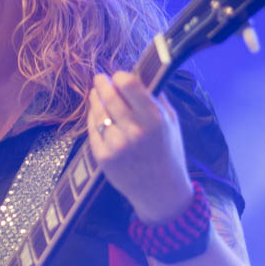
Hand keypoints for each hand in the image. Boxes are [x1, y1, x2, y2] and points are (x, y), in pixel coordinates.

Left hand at [88, 72, 192, 223]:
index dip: (119, 77)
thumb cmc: (167, 152)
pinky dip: (93, 120)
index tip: (117, 76)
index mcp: (154, 118)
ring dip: (96, 101)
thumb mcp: (171, 122)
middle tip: (99, 79)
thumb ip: (156, 98)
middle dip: (102, 84)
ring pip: (98, 113)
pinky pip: (93, 130)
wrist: (161, 190)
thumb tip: (140, 75)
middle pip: (109, 96)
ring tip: (96, 95)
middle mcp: (134, 130)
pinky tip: (96, 114)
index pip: (129, 85)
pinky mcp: (104, 157)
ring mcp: (117, 145)